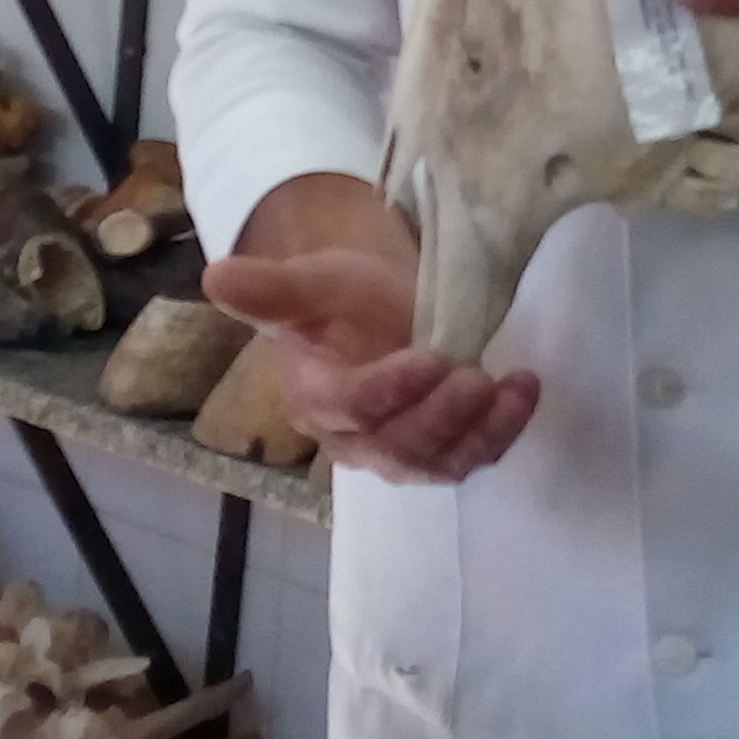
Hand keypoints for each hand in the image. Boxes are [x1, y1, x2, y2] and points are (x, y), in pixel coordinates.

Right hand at [201, 175, 538, 484]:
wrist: (378, 310)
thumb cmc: (341, 296)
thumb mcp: (311, 281)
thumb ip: (272, 288)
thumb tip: (215, 276)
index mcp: (314, 396)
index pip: (349, 408)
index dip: (388, 391)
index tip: (432, 359)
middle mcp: (353, 439)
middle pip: (396, 446)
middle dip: (439, 417)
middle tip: (474, 376)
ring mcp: (400, 451)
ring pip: (436, 462)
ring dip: (479, 433)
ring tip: (511, 388)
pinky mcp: (441, 450)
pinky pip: (471, 457)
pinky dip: (503, 433)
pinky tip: (524, 391)